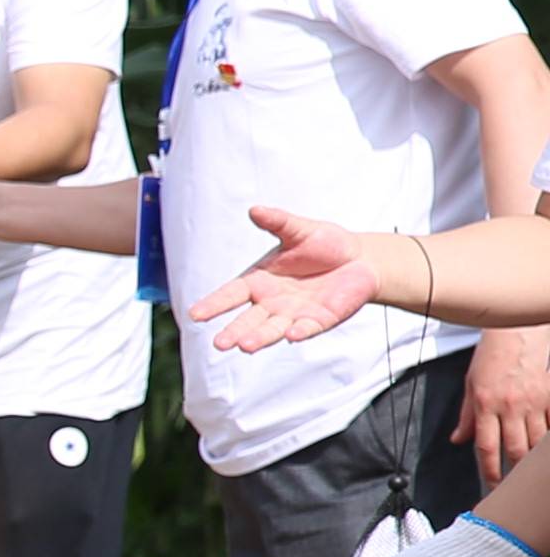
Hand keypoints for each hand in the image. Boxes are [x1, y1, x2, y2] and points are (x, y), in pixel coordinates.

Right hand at [184, 204, 383, 353]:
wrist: (362, 259)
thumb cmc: (326, 243)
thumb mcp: (301, 230)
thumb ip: (278, 223)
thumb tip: (255, 210)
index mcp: (259, 281)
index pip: (230, 295)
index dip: (214, 304)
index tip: (194, 315)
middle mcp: (271, 302)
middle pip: (247, 319)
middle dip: (234, 332)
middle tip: (219, 344)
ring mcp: (294, 314)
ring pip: (272, 329)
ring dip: (260, 338)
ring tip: (244, 346)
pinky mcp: (319, 320)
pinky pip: (307, 328)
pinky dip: (299, 332)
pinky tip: (292, 335)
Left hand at [469, 323, 549, 478]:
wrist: (516, 338)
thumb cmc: (490, 361)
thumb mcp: (470, 387)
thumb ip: (467, 417)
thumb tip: (457, 440)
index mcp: (485, 405)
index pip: (486, 446)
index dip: (490, 469)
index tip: (492, 483)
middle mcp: (509, 406)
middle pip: (515, 448)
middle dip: (515, 469)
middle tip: (513, 482)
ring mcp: (532, 402)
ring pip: (536, 440)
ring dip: (533, 458)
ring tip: (529, 469)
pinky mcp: (549, 396)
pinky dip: (548, 437)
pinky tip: (542, 447)